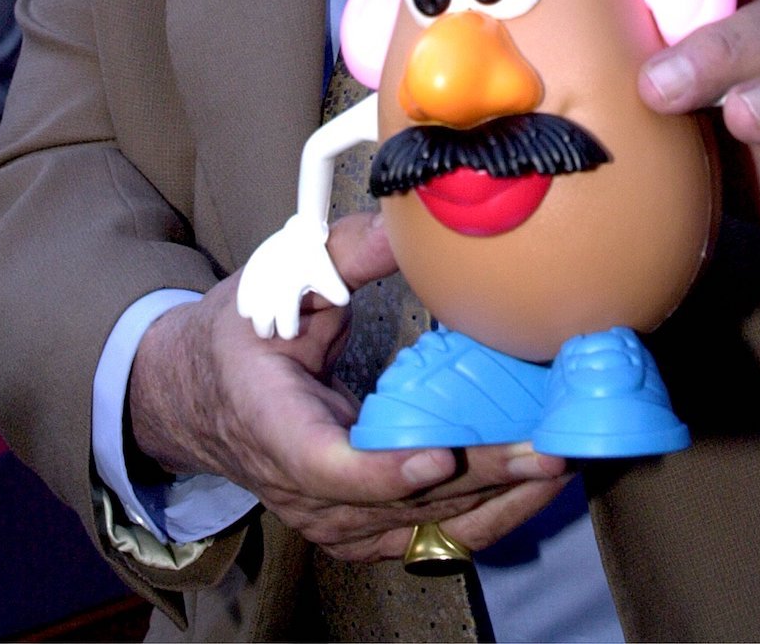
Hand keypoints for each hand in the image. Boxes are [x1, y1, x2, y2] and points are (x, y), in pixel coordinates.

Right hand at [129, 211, 567, 560]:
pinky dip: (487, 514)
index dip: (386, 469)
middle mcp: (305, 489)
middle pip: (401, 499)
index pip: (330, 466)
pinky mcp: (361, 529)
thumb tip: (404, 223)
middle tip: (549, 445)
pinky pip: (431, 536)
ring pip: (425, 527)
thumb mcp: (275, 284)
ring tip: (560, 461)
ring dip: (498, 501)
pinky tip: (534, 484)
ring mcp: (335, 519)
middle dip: (481, 475)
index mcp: (275, 425)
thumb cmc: (241, 336)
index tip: (441, 454)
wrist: (199, 398)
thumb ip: (340, 254)